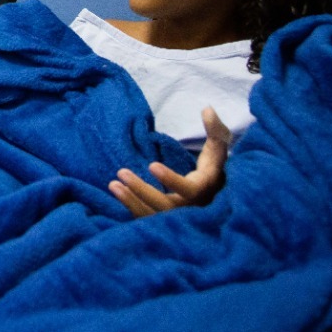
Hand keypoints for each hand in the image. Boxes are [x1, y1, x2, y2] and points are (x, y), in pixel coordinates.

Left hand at [108, 107, 230, 217]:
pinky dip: (131, 210)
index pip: (189, 190)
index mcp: (205, 191)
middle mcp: (192, 210)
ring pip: (154, 217)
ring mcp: (178, 220)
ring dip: (131, 202)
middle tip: (121, 172)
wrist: (216, 199)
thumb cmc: (215, 169)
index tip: (152, 165)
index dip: (171, 180)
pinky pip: (147, 222)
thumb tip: (207, 108)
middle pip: (166, 206)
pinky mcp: (166, 223)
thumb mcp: (218, 149)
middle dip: (142, 191)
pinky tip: (117, 194)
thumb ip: (215, 130)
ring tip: (112, 185)